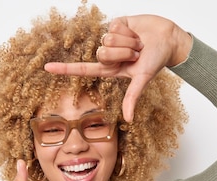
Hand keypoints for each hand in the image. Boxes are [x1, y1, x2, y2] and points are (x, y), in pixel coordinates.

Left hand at [44, 15, 191, 121]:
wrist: (168, 39)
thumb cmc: (157, 60)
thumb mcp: (143, 79)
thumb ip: (132, 98)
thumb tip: (128, 120)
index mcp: (110, 69)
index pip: (83, 69)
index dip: (65, 69)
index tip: (47, 68)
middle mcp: (108, 54)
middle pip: (101, 53)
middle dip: (122, 53)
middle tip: (136, 54)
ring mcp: (111, 38)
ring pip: (108, 39)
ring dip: (127, 42)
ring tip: (138, 44)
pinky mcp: (117, 24)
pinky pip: (114, 27)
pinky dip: (128, 31)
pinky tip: (136, 33)